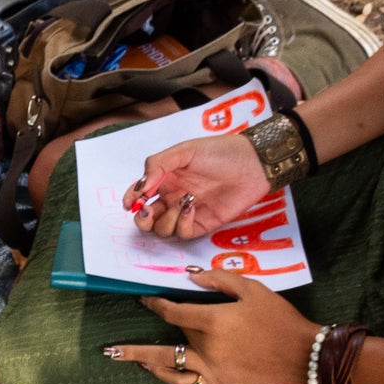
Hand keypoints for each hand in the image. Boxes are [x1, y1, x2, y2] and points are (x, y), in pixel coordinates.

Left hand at [104, 268, 319, 383]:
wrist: (301, 355)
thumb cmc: (279, 318)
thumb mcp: (253, 289)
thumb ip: (219, 280)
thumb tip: (190, 277)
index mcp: (215, 321)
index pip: (173, 312)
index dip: (156, 304)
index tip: (144, 298)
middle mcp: (207, 347)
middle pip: (173, 333)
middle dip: (152, 325)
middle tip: (120, 330)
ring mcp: (210, 368)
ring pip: (167, 364)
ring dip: (139, 358)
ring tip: (116, 355)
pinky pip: (184, 381)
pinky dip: (166, 375)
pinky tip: (152, 369)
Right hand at [124, 131, 270, 240]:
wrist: (252, 164)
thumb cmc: (220, 152)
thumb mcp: (184, 150)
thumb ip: (157, 165)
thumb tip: (140, 186)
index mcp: (165, 179)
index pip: (139, 194)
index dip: (131, 200)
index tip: (131, 202)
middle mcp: (172, 197)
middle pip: (146, 218)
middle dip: (143, 218)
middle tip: (148, 210)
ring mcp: (186, 212)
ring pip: (162, 229)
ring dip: (166, 218)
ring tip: (183, 201)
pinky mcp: (201, 224)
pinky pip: (182, 233)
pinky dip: (182, 224)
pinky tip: (191, 207)